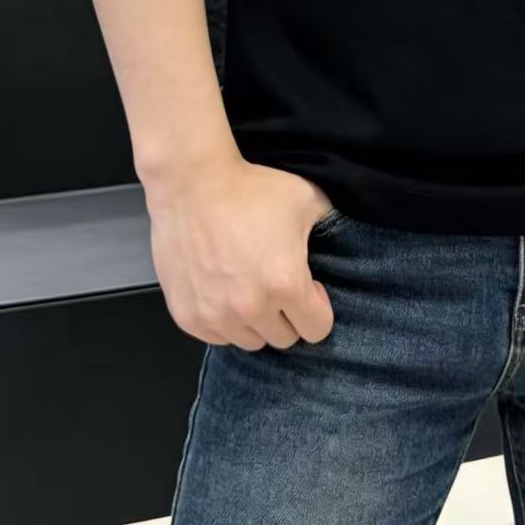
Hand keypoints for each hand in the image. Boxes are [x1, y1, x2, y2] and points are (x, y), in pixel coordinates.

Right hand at [142, 157, 339, 349]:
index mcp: (285, 284)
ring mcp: (216, 316)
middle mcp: (251, 308)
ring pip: (249, 341)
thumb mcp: (305, 198)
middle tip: (276, 285)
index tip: (308, 287)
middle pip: (283, 339)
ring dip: (254, 321)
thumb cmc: (249, 188)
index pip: (317, 330)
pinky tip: (223, 290)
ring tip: (248, 287)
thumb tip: (336, 239)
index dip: (317, 308)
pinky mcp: (188, 316)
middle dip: (287, 315)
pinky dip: (223, 321)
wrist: (191, 184)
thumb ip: (328, 226)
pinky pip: (216, 337)